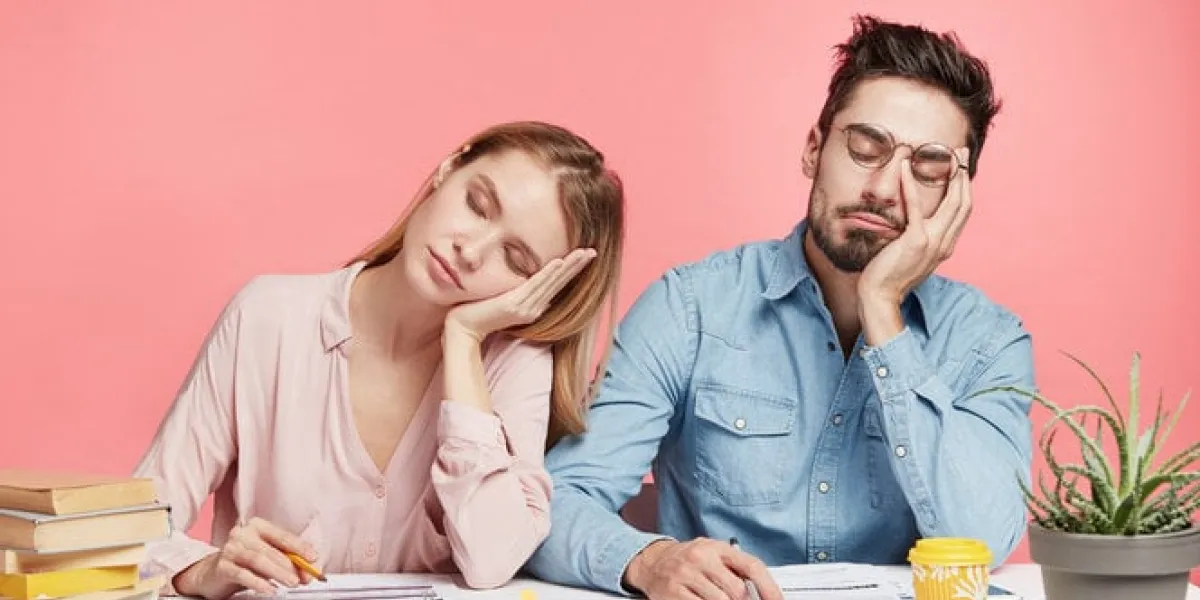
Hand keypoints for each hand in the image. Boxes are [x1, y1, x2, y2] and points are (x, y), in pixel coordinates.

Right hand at [173, 518, 317, 599]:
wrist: (211, 573)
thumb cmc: (244, 562)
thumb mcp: (268, 558)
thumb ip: (288, 561)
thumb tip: (308, 572)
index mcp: (257, 526)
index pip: (282, 536)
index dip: (299, 547)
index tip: (313, 558)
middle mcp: (242, 533)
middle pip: (271, 549)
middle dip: (291, 565)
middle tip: (303, 577)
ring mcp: (230, 549)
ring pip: (258, 560)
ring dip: (278, 573)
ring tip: (291, 582)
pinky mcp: (221, 566)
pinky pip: (242, 574)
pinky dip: (259, 582)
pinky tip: (270, 589)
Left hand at [444, 248, 595, 340]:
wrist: (462, 329)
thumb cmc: (478, 311)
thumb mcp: (503, 299)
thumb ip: (517, 292)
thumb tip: (528, 281)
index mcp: (533, 306)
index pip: (557, 284)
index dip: (572, 270)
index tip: (585, 255)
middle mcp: (533, 308)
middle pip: (560, 282)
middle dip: (577, 266)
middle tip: (593, 251)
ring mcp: (525, 307)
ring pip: (552, 282)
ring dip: (568, 267)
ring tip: (583, 253)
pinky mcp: (514, 305)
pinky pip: (535, 286)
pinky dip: (548, 273)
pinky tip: (559, 262)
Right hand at [623, 539, 782, 599]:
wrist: (652, 561)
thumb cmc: (688, 560)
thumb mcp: (713, 554)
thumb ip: (734, 568)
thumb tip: (760, 590)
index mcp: (717, 547)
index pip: (752, 566)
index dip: (769, 588)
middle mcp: (701, 558)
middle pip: (737, 589)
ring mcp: (686, 575)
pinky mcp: (673, 592)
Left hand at [858, 150, 972, 305]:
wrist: (880, 297)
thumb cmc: (890, 276)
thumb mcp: (914, 256)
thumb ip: (922, 239)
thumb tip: (917, 223)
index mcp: (946, 246)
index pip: (963, 211)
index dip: (965, 187)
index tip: (962, 167)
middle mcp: (945, 243)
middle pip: (964, 202)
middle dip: (964, 174)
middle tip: (960, 152)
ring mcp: (933, 242)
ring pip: (951, 202)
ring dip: (950, 174)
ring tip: (945, 153)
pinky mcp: (915, 241)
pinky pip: (915, 207)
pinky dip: (910, 184)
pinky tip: (904, 167)